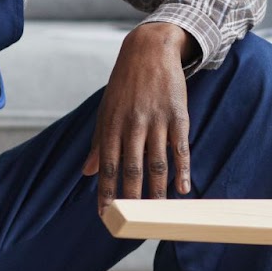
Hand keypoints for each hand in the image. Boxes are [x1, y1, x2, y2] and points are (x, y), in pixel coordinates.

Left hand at [83, 22, 195, 211]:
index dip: (107, 192)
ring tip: (157, 213)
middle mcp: (133, 124)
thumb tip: (87, 172)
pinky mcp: (178, 115)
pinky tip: (184, 188)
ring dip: (158, 190)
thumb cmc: (125, 83)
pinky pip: (181, 148)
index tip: (105, 215)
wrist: (150, 49)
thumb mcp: (106, 109)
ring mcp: (157, 120)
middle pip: (132, 168)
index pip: (108, 165)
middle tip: (132, 221)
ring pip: (157, 162)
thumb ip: (99, 142)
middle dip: (131, 197)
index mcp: (112, 124)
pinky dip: (183, 169)